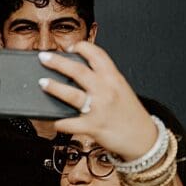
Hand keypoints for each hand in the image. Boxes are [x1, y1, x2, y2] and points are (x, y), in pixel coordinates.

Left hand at [37, 41, 156, 159]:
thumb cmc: (131, 114)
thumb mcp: (121, 89)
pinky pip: (70, 123)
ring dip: (54, 87)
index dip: (81, 47)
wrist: (143, 138)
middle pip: (77, 71)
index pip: (96, 54)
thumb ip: (104, 80)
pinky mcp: (93, 126)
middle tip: (44, 58)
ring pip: (71, 94)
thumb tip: (79, 74)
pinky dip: (60, 122)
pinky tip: (55, 121)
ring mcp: (99, 108)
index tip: (70, 47)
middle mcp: (106, 90)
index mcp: (113, 78)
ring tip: (42, 83)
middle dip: (57, 62)